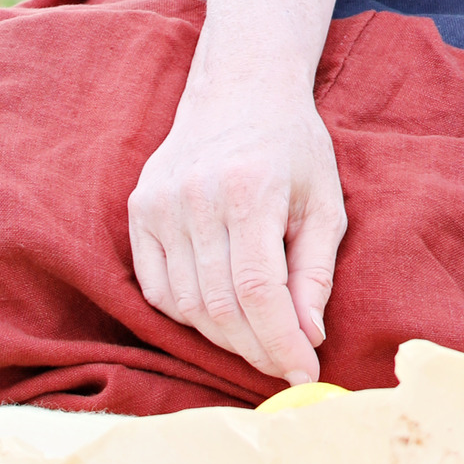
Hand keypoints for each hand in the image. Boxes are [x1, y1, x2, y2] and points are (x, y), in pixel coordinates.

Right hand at [128, 78, 346, 386]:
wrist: (240, 90)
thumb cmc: (293, 148)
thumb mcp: (324, 202)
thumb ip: (316, 272)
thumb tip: (309, 337)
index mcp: (250, 190)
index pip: (259, 290)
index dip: (280, 341)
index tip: (305, 373)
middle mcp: (197, 197)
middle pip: (220, 305)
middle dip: (257, 347)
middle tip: (286, 363)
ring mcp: (160, 204)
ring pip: (186, 304)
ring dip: (225, 337)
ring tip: (259, 339)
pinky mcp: (139, 210)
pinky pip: (157, 288)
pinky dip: (189, 314)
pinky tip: (221, 312)